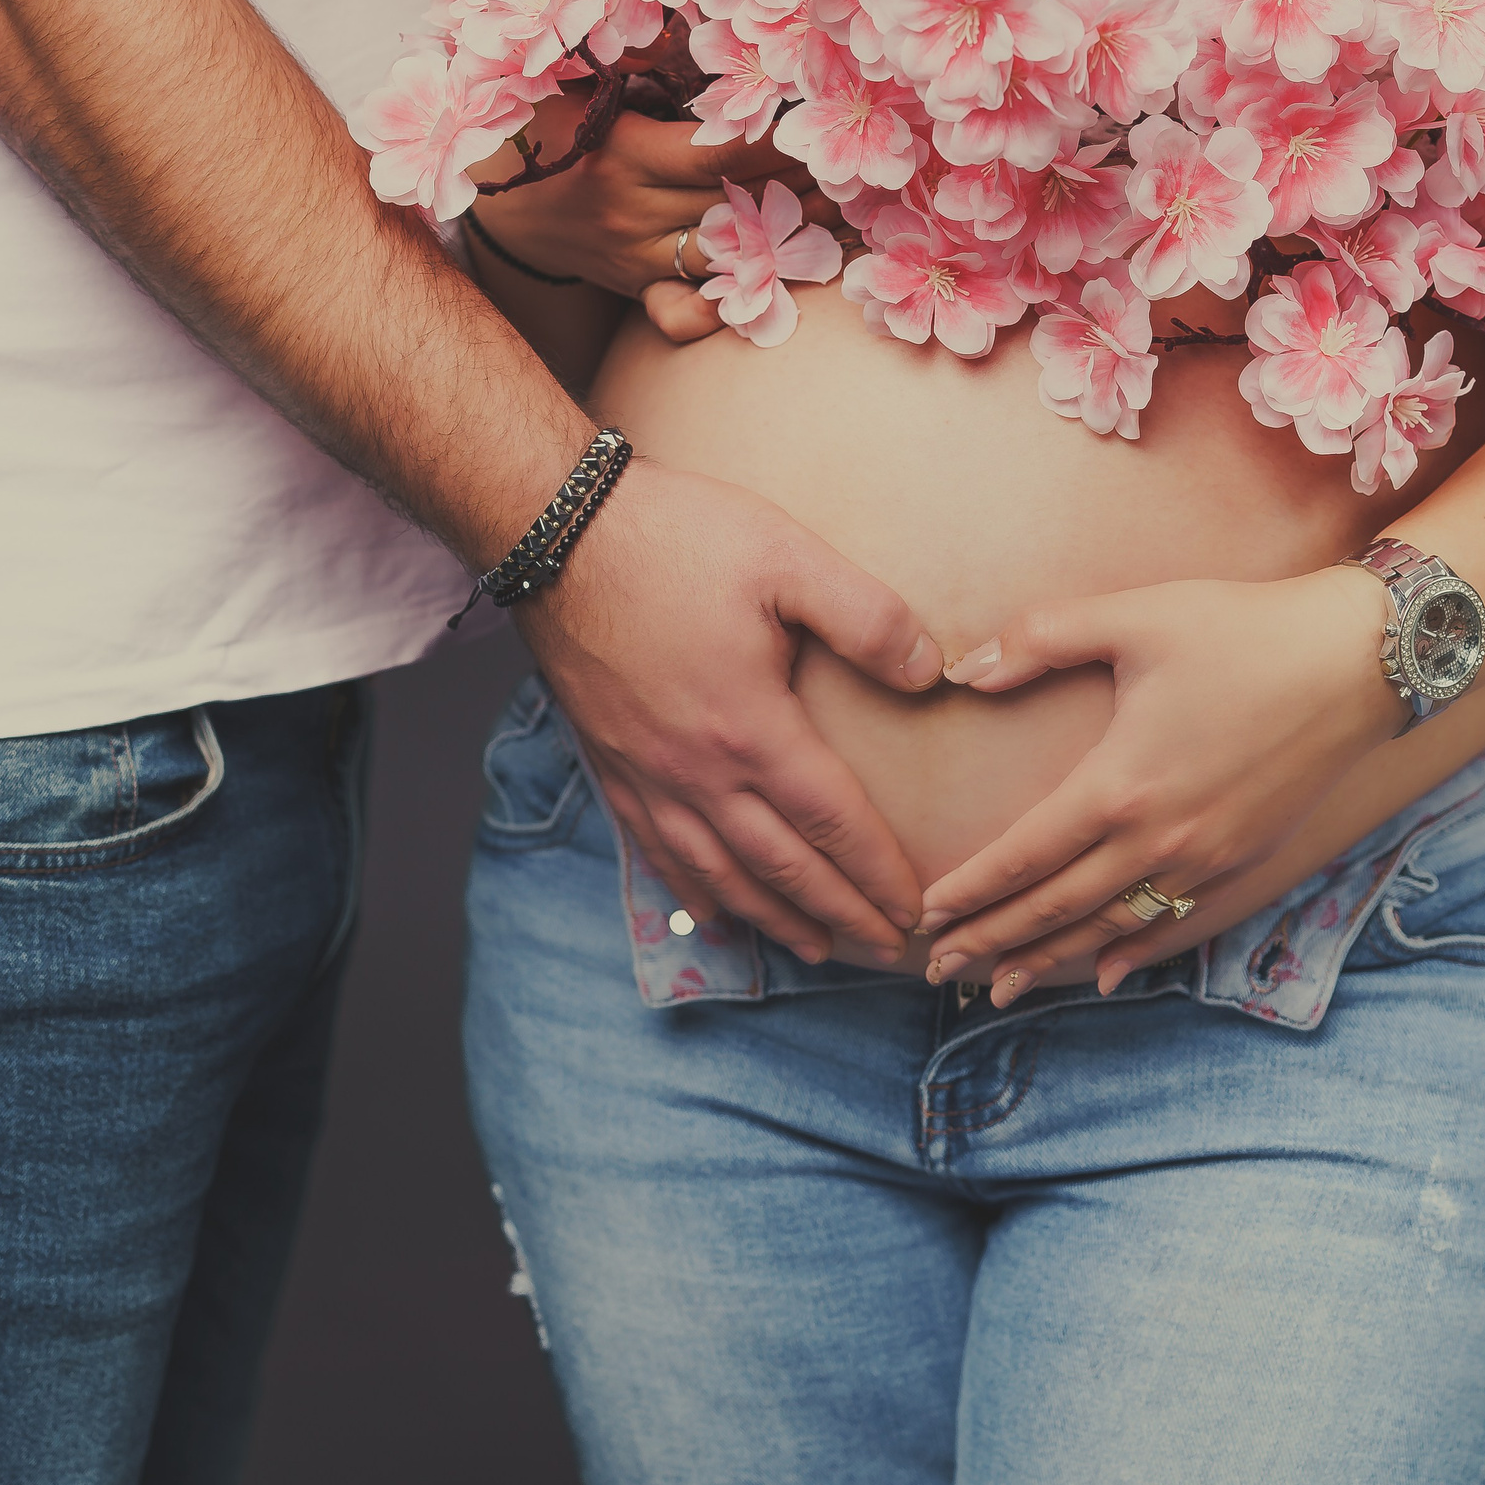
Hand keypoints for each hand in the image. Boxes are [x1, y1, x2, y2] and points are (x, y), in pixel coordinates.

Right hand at [469, 89, 838, 341]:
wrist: (493, 200)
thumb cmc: (543, 125)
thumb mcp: (581, 79)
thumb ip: (642, 57)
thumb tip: (702, 35)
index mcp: (627, 156)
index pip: (725, 154)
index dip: (784, 142)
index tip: (829, 127)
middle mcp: (636, 215)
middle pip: (739, 204)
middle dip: (804, 189)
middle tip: (860, 174)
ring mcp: (636, 258)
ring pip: (729, 255)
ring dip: (789, 239)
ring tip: (843, 220)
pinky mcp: (635, 286)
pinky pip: (687, 307)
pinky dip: (731, 305)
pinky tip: (780, 284)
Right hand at [518, 462, 944, 965]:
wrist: (556, 534)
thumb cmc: (674, 539)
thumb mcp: (789, 558)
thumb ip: (867, 617)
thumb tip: (928, 672)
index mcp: (752, 730)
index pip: (834, 824)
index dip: (879, 874)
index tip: (917, 911)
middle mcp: (698, 773)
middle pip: (784, 868)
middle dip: (842, 915)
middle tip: (887, 950)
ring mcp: (648, 777)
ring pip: (720, 875)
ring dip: (775, 919)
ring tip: (816, 949)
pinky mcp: (612, 766)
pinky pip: (656, 854)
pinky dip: (694, 894)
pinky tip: (714, 914)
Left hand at [915, 567, 1405, 1003]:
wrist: (1363, 658)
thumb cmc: (1243, 628)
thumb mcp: (1132, 615)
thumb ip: (1039, 639)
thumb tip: (964, 670)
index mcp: (1118, 785)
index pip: (1022, 856)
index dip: (970, 890)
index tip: (926, 915)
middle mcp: (1159, 840)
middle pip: (1056, 908)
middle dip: (992, 941)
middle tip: (939, 969)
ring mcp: (1208, 860)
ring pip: (1112, 929)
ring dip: (1051, 960)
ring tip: (999, 986)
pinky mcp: (1248, 862)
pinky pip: (1178, 926)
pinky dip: (1134, 955)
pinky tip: (1105, 974)